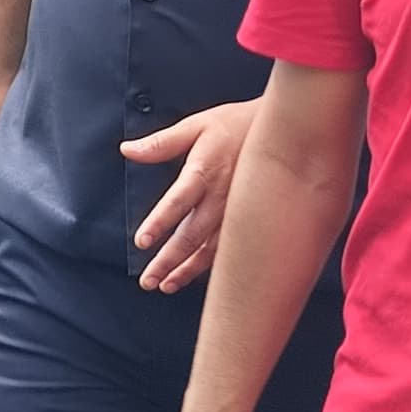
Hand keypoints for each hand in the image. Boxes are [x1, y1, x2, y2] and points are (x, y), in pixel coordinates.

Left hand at [121, 99, 258, 291]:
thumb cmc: (236, 126)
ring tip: (166, 285)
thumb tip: (126, 150)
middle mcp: (221, 198)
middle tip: (147, 281)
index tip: (142, 242)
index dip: (160, 223)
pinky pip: (227, 249)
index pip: (178, 202)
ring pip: (209, 250)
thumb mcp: (196, 126)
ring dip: (186, 270)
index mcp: (204, 173)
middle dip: (167, 261)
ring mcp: (235, 213)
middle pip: (191, 236)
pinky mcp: (247, 220)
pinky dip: (209, 266)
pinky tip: (193, 276)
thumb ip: (161, 143)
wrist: (284, 132)